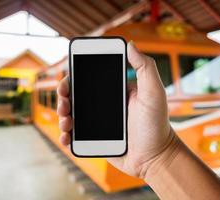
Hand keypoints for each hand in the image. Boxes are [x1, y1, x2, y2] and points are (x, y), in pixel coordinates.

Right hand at [57, 42, 178, 178]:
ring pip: (72, 115)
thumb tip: (130, 45)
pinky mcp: (95, 139)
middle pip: (75, 97)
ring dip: (62, 116)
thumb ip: (145, 67)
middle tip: (64, 103)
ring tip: (65, 122)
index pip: (88, 80)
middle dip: (63, 98)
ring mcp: (97, 123)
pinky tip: (67, 137)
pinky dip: (66, 135)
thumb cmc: (157, 125)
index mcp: (114, 91)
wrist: (155, 157)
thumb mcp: (154, 93)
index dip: (73, 78)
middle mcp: (103, 105)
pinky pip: (76, 136)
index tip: (67, 81)